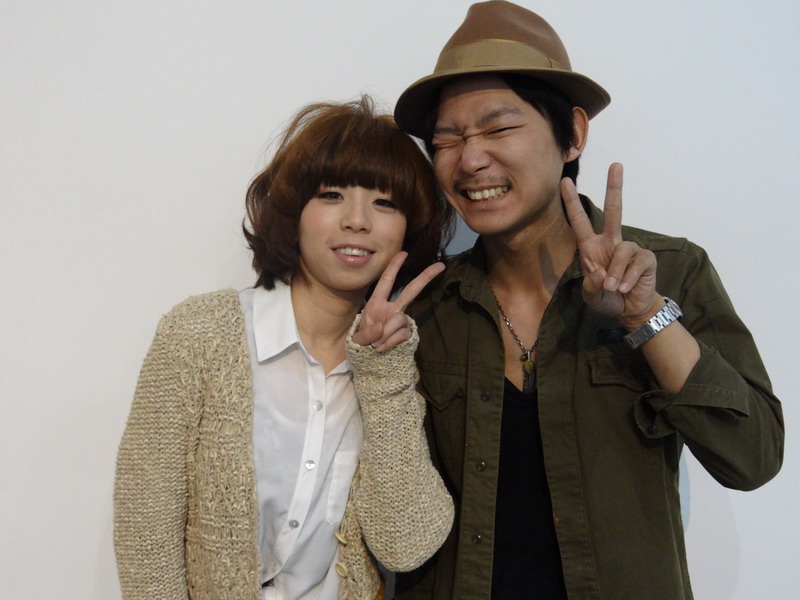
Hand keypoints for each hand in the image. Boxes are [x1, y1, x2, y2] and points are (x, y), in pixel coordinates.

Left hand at [352, 251, 444, 350]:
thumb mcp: (358, 337)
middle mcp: (392, 308)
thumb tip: (381, 329)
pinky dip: (390, 342)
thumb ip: (368, 333)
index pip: (386, 281)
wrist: (370, 360)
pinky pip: (401, 334)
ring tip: (375, 344)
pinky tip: (382, 348)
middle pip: (411, 290)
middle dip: (425, 277)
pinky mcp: (407, 332)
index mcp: (377, 303)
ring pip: (398, 320)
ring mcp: (401, 320)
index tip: (403, 253)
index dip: (394, 267)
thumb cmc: (362, 343)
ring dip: (384, 334)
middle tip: (440, 266)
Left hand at [561, 163, 661, 328]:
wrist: (629, 310)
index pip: (580, 221)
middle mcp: (610, 242)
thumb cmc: (606, 298)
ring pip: (621, 251)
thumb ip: (591, 285)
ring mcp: (629, 248)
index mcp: (591, 247)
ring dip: (615, 273)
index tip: (565, 181)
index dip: (572, 202)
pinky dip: (627, 279)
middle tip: (616, 164)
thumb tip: (601, 273)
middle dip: (614, 188)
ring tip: (613, 288)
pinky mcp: (645, 258)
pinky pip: (635, 264)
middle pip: (614, 211)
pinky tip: (625, 289)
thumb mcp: (591, 295)